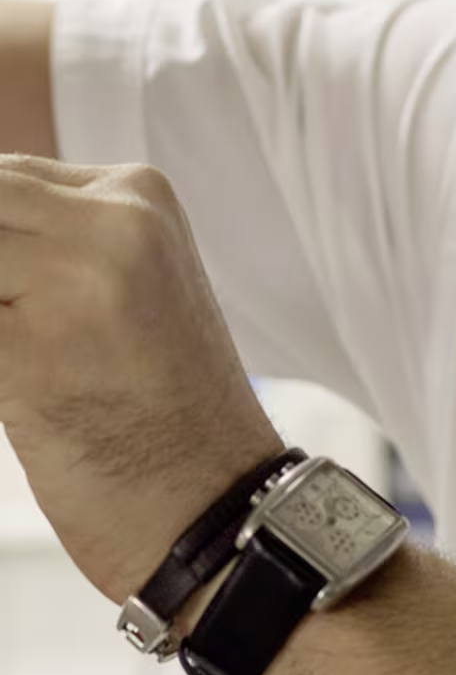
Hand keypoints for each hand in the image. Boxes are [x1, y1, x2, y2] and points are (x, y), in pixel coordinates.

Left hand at [0, 155, 283, 603]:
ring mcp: (82, 275)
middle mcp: (118, 216)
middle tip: (14, 335)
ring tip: (19, 353)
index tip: (9, 305)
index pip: (1, 178)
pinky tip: (16, 384)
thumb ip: (42, 241)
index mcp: (139, 192)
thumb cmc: (157, 403)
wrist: (214, 496)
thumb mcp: (116, 283)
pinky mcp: (33, 351)